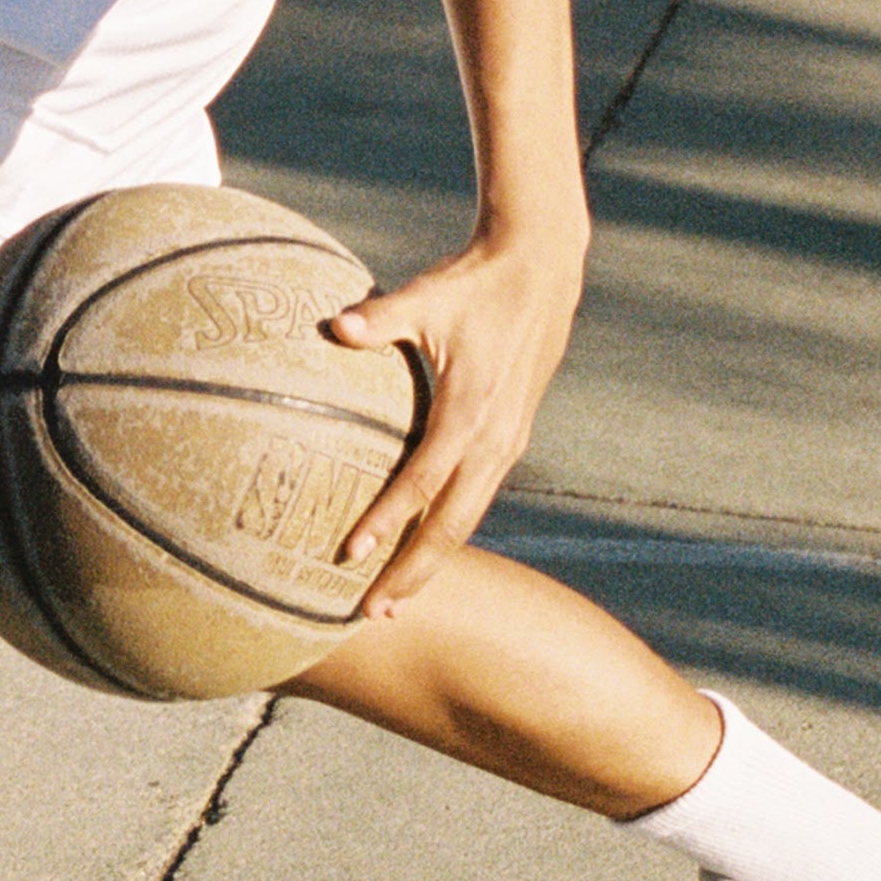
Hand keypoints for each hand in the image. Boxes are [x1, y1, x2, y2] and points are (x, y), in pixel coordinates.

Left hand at [332, 226, 584, 618]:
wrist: (543, 268)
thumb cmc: (475, 281)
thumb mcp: (427, 296)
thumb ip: (379, 318)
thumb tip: (336, 327)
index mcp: (470, 407)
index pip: (422, 479)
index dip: (387, 521)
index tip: (350, 554)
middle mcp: (494, 436)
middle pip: (451, 523)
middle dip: (412, 572)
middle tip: (371, 612)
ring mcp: (507, 442)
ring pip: (467, 519)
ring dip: (431, 564)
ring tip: (393, 604)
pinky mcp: (510, 439)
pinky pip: (475, 500)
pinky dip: (448, 534)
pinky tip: (421, 557)